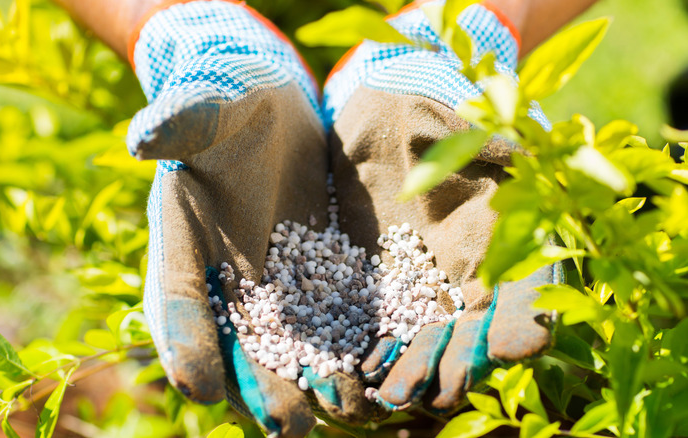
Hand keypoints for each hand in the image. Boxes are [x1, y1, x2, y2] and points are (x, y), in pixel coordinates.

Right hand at [126, 1, 372, 434]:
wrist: (270, 110)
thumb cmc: (226, 105)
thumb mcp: (205, 108)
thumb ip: (180, 122)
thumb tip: (143, 135)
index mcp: (183, 244)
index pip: (179, 300)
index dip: (185, 341)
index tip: (199, 384)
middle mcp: (225, 277)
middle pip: (237, 342)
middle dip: (260, 384)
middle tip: (287, 424)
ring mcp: (272, 281)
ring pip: (287, 342)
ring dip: (310, 380)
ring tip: (342, 410)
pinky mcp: (317, 273)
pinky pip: (330, 316)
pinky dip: (348, 346)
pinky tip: (375, 372)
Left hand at [323, 1, 556, 412]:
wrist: (381, 113)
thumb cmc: (435, 113)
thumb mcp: (469, 128)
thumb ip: (495, 156)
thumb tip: (523, 169)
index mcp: (503, 240)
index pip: (526, 291)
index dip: (525, 320)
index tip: (518, 345)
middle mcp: (465, 274)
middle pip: (470, 331)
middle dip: (457, 363)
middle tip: (441, 390)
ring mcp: (419, 284)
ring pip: (423, 338)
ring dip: (413, 369)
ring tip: (395, 393)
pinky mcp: (374, 284)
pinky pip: (375, 324)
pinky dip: (369, 349)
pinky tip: (359, 370)